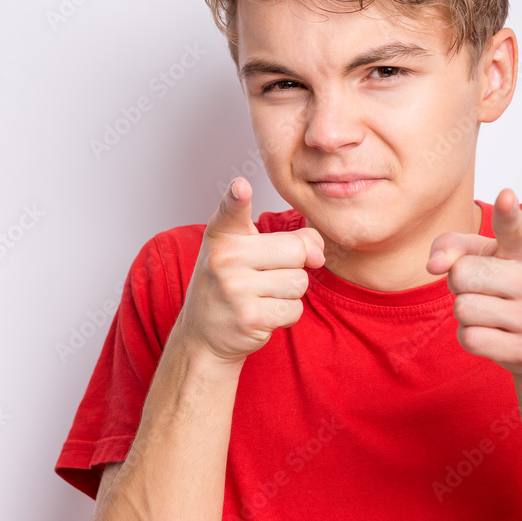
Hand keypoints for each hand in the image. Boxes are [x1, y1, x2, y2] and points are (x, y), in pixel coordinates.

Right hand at [179, 176, 324, 366]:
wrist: (203, 334)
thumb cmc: (233, 284)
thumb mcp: (248, 251)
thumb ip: (289, 239)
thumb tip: (318, 254)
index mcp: (223, 235)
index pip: (231, 210)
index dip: (237, 197)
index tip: (241, 186)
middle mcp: (225, 258)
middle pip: (296, 250)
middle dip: (294, 266)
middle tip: (267, 275)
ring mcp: (235, 289)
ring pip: (299, 282)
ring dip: (289, 293)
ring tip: (261, 296)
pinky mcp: (249, 318)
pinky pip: (294, 309)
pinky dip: (286, 314)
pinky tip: (262, 313)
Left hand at [426, 189, 521, 379]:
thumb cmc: (513, 284)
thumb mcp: (490, 255)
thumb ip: (454, 245)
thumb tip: (433, 265)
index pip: (514, 227)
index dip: (508, 212)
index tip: (506, 196)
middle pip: (461, 274)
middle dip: (460, 282)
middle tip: (485, 287)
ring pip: (462, 309)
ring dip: (466, 311)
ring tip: (492, 309)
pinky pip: (469, 339)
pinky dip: (471, 336)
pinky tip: (495, 333)